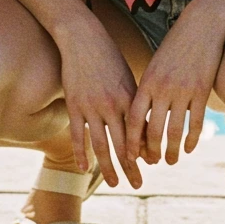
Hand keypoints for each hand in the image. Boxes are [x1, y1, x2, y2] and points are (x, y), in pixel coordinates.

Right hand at [57, 14, 143, 189]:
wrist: (82, 38)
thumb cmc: (108, 57)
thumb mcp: (127, 78)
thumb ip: (135, 103)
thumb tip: (144, 127)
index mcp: (129, 98)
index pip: (140, 133)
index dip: (146, 152)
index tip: (151, 167)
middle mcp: (111, 105)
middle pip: (123, 144)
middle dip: (131, 168)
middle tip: (137, 185)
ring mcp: (91, 106)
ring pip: (100, 145)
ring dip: (108, 167)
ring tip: (114, 183)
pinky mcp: (74, 104)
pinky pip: (78, 134)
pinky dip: (80, 153)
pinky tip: (83, 168)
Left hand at [126, 4, 224, 165]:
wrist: (201, 26)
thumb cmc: (175, 45)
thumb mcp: (156, 65)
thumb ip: (149, 88)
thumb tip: (142, 112)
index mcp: (147, 81)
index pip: (134, 117)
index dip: (130, 138)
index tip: (129, 154)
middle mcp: (163, 88)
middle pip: (153, 128)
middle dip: (150, 150)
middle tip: (150, 163)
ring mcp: (183, 91)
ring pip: (174, 129)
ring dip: (171, 150)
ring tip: (169, 161)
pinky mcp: (201, 92)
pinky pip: (194, 122)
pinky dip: (191, 139)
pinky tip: (188, 148)